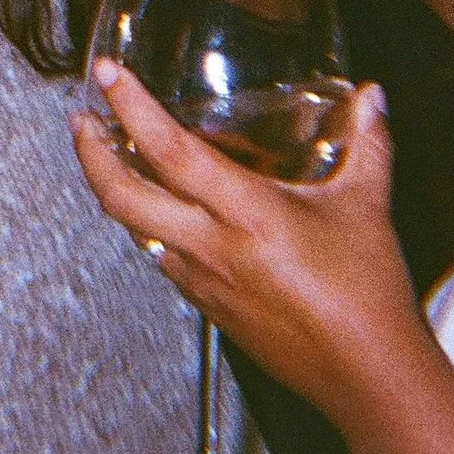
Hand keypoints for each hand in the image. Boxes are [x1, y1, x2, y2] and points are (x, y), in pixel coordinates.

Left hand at [67, 59, 425, 423]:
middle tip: (82, 118)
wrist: (368, 377)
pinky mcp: (206, 306)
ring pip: (134, 228)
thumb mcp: (367, 206)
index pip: (170, 151)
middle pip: (122, 196)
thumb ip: (367, 143)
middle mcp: (213, 247)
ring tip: (109, 156)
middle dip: (90, 153)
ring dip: (113, 189)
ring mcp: (203, 280)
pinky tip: (161, 211)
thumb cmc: (368, 296)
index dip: (131, 108)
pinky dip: (149, 225)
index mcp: (247, 214)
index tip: (107, 76)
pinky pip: (161, 257)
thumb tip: (372, 98)